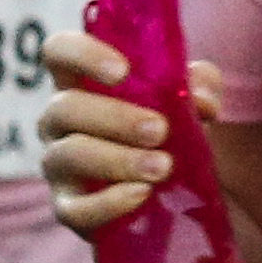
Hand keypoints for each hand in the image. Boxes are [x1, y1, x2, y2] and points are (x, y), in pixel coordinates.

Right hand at [37, 21, 242, 238]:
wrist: (179, 197)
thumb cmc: (173, 133)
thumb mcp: (193, 103)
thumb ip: (202, 87)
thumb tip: (201, 100)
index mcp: (83, 83)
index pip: (59, 53)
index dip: (82, 54)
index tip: (122, 71)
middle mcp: (60, 122)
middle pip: (64, 108)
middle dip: (114, 117)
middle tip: (161, 130)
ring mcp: (59, 167)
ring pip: (67, 155)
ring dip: (116, 159)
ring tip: (162, 166)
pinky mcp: (69, 209)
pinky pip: (74, 209)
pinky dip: (108, 202)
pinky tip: (142, 194)